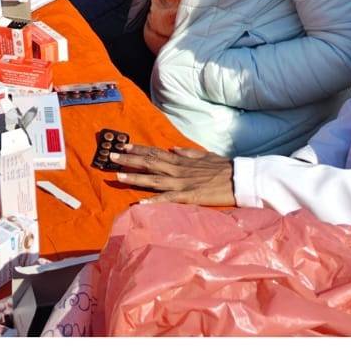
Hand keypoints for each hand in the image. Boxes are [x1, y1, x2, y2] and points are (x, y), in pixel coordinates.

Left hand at [106, 144, 235, 202]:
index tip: (123, 146)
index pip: (155, 153)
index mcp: (181, 160)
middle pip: (149, 163)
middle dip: (129, 160)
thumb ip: (187, 153)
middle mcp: (177, 169)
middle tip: (110, 156)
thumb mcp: (204, 155)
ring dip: (135, 178)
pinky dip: (154, 201)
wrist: (239, 178)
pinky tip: (140, 204)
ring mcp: (182, 183)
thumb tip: (173, 148)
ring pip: (153, 180)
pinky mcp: (188, 196)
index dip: (138, 149)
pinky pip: (168, 199)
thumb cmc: (223, 167)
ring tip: (117, 176)